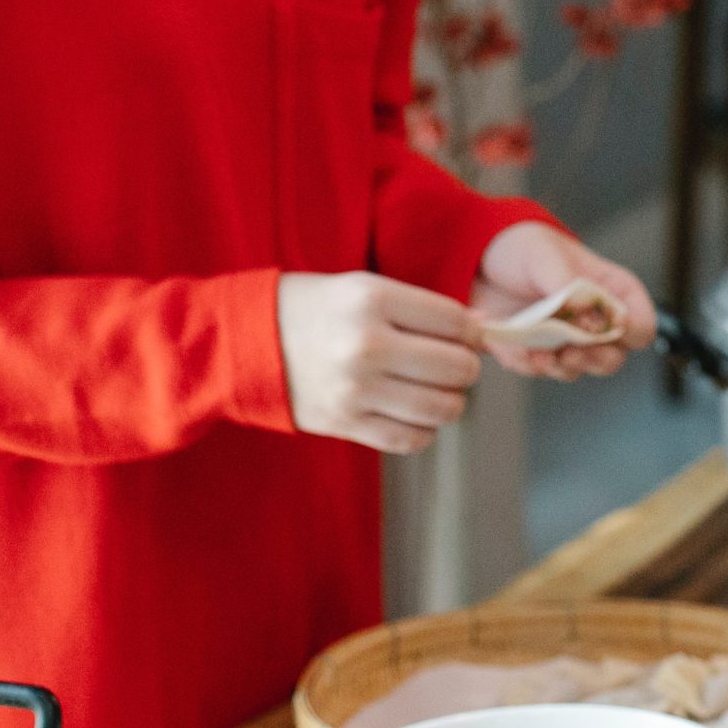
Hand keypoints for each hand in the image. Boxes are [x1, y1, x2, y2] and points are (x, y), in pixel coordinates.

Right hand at [277, 272, 484, 454]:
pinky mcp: (343, 423)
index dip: (472, 332)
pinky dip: (424, 430)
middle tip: (453, 365)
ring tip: (435, 391)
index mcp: (372, 299)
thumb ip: (423, 308)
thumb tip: (484, 330)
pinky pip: (410, 439)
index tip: (465, 336)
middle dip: (466, 368)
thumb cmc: (314, 310)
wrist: (244, 342)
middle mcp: (366, 344)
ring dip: (451, 402)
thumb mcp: (364, 289)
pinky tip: (412, 413)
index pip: (455, 322)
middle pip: (456, 367)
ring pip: (441, 408)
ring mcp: (354, 389)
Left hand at [473, 221, 657, 379]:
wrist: (478, 261)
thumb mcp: (545, 254)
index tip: (603, 326)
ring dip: (559, 365)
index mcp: (612, 291)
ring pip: (578, 369)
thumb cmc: (524, 248)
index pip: (641, 324)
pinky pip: (539, 370)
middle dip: (593, 359)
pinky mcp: (538, 353)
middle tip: (571, 350)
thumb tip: (585, 310)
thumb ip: (567, 282)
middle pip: (614, 357)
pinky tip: (517, 347)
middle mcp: (594, 320)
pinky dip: (528, 363)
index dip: (629, 332)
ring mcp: (566, 340)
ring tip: (539, 352)